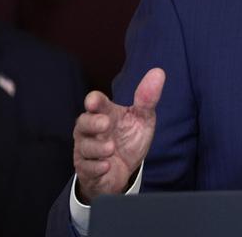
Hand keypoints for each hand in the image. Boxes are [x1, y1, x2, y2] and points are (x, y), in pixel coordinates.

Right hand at [73, 68, 164, 202]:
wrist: (124, 170)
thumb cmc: (129, 139)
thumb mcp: (142, 119)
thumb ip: (147, 98)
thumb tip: (158, 72)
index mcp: (104, 114)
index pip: (96, 104)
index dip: (94, 101)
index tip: (94, 101)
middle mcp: (91, 131)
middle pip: (83, 123)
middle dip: (92, 123)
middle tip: (105, 123)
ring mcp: (87, 151)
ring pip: (84, 147)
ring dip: (97, 147)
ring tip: (111, 148)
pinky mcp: (87, 170)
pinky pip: (87, 168)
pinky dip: (96, 167)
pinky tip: (106, 166)